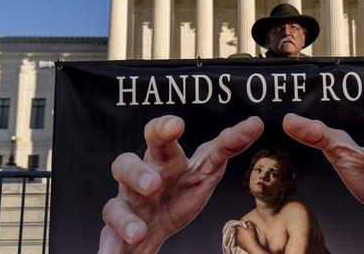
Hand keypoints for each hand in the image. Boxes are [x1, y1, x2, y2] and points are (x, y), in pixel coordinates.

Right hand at [98, 115, 263, 252]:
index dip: (164, 129)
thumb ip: (229, 145)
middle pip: (125, 165)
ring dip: (125, 218)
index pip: (158, 138)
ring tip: (139, 231)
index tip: (176, 125)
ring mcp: (127, 207)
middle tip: (154, 184)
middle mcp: (139, 180)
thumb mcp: (208, 168)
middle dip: (136, 172)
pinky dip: (107, 251)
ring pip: (113, 205)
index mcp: (163, 162)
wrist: (156, 226)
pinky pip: (108, 241)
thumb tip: (256, 123)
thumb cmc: (181, 189)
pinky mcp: (117, 234)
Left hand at [236, 221, 267, 253]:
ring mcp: (237, 240)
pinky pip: (239, 241)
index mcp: (240, 229)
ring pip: (237, 236)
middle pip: (237, 231)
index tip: (242, 226)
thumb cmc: (252, 237)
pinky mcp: (239, 244)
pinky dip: (241, 240)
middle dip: (240, 231)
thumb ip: (250, 223)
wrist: (252, 246)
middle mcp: (237, 234)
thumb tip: (248, 222)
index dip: (240, 225)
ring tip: (245, 236)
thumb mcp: (252, 228)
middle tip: (245, 231)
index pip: (237, 225)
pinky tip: (245, 241)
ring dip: (240, 236)